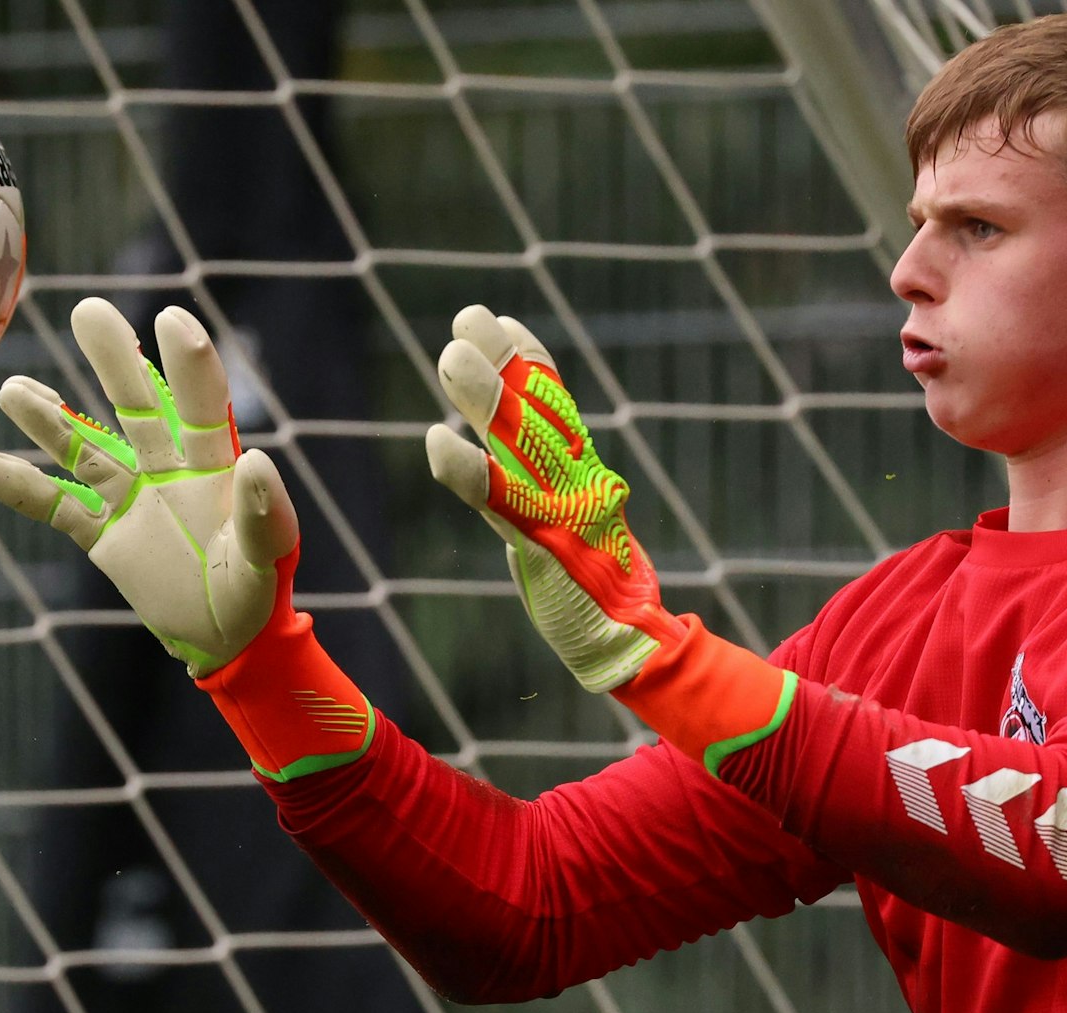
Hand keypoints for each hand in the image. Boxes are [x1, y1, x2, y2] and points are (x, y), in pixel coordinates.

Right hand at [0, 298, 298, 676]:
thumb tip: (258, 460)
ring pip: (87, 450)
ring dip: (50, 420)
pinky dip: (27, 491)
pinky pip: (60, 509)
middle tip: (89, 310)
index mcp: (215, 467)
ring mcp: (133, 500)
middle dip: (114, 361)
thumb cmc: (257, 594)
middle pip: (137, 408)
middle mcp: (169, 470)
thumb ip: (266, 515)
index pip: (202, 406)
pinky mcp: (105, 537)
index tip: (172, 319)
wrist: (225, 641)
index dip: (189, 364)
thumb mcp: (270, 560)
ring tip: (12, 388)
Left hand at [425, 305, 686, 691]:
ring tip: (452, 354)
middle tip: (471, 316)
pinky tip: (437, 443)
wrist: (628, 642)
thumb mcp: (568, 534)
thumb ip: (541, 498)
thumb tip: (511, 471)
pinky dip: (466, 470)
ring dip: (485, 397)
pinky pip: (498, 500)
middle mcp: (573, 479)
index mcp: (582, 474)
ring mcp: (561, 506)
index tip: (505, 322)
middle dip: (504, 359)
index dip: (531, 361)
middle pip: (535, 408)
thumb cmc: (597, 595)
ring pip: (518, 441)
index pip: (555, 405)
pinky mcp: (544, 540)